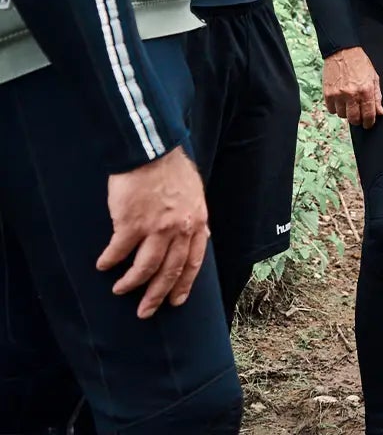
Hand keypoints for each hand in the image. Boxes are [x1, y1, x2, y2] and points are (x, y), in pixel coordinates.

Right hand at [98, 146, 210, 317]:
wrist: (151, 152)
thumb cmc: (171, 169)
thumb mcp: (194, 194)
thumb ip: (192, 216)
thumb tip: (191, 232)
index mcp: (197, 222)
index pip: (194, 262)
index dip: (184, 284)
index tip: (176, 301)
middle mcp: (181, 229)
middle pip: (170, 271)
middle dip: (157, 295)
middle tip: (146, 311)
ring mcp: (157, 228)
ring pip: (146, 268)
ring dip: (132, 283)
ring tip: (121, 290)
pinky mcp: (132, 224)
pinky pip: (120, 251)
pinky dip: (111, 261)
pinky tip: (103, 266)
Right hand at [323, 47, 382, 129]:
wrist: (342, 52)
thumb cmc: (360, 64)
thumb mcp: (374, 78)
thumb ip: (377, 96)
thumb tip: (380, 112)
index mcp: (366, 90)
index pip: (368, 114)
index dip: (369, 122)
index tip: (368, 124)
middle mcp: (352, 94)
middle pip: (354, 119)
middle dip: (357, 120)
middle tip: (358, 116)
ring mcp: (338, 94)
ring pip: (342, 115)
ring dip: (346, 113)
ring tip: (349, 104)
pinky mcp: (328, 93)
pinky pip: (332, 110)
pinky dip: (336, 108)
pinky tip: (340, 101)